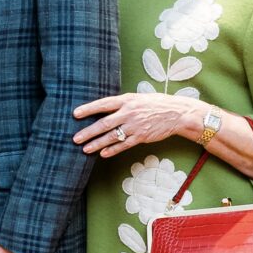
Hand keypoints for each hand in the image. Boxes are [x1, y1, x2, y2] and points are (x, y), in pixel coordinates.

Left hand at [72, 92, 193, 157]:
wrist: (177, 113)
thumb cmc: (158, 104)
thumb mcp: (139, 98)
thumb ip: (124, 103)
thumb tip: (106, 108)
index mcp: (127, 100)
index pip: (103, 104)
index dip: (88, 109)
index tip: (75, 114)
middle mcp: (129, 112)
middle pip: (104, 123)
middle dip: (88, 132)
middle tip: (75, 138)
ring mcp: (135, 126)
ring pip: (112, 136)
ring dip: (97, 143)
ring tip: (85, 149)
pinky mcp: (141, 137)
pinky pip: (124, 145)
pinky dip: (112, 150)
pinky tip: (103, 154)